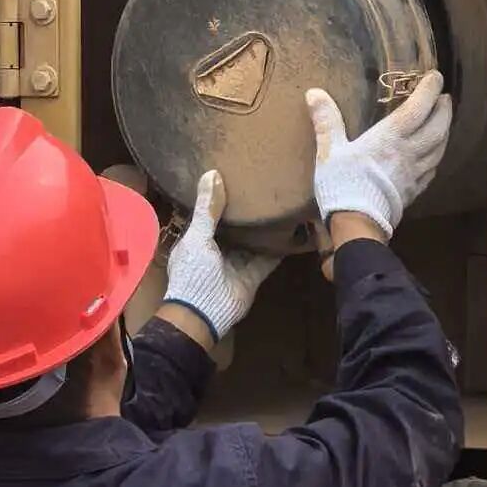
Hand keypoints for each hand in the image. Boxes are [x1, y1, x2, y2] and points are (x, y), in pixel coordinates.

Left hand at [160, 165, 281, 341]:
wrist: (205, 312)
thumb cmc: (193, 272)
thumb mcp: (197, 235)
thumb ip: (208, 208)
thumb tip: (212, 173)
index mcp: (197, 238)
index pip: (209, 213)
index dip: (219, 198)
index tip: (233, 177)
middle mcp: (217, 249)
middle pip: (233, 226)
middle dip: (244, 212)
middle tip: (262, 187)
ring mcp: (236, 262)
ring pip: (252, 241)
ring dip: (262, 228)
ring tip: (280, 204)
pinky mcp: (253, 274)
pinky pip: (268, 258)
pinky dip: (279, 247)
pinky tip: (292, 231)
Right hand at [307, 68, 450, 241]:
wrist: (358, 223)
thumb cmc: (343, 184)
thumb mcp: (330, 151)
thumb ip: (326, 121)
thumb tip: (314, 93)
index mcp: (390, 138)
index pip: (418, 108)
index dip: (429, 90)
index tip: (436, 77)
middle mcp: (409, 153)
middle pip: (437, 127)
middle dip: (444, 110)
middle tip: (444, 98)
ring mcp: (415, 174)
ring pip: (439, 148)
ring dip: (445, 132)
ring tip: (444, 122)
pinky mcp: (414, 191)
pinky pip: (432, 170)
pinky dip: (436, 157)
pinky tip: (433, 156)